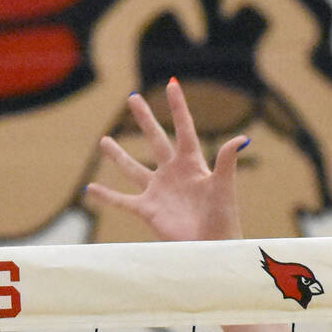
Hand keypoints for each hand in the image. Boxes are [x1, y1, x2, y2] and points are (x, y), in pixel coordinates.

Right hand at [83, 79, 247, 242]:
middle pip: (155, 139)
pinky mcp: (148, 210)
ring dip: (118, 155)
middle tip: (132, 98)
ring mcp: (158, 191)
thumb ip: (226, 162)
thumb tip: (241, 139)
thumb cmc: (223, 218)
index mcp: (193, 163)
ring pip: (133, 168)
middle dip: (144, 119)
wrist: (212, 246)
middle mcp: (173, 173)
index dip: (177, 107)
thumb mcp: (224, 187)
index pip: (184, 128)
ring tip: (104, 141)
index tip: (171, 85)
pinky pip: (122, 200)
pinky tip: (90, 190)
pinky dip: (106, 196)